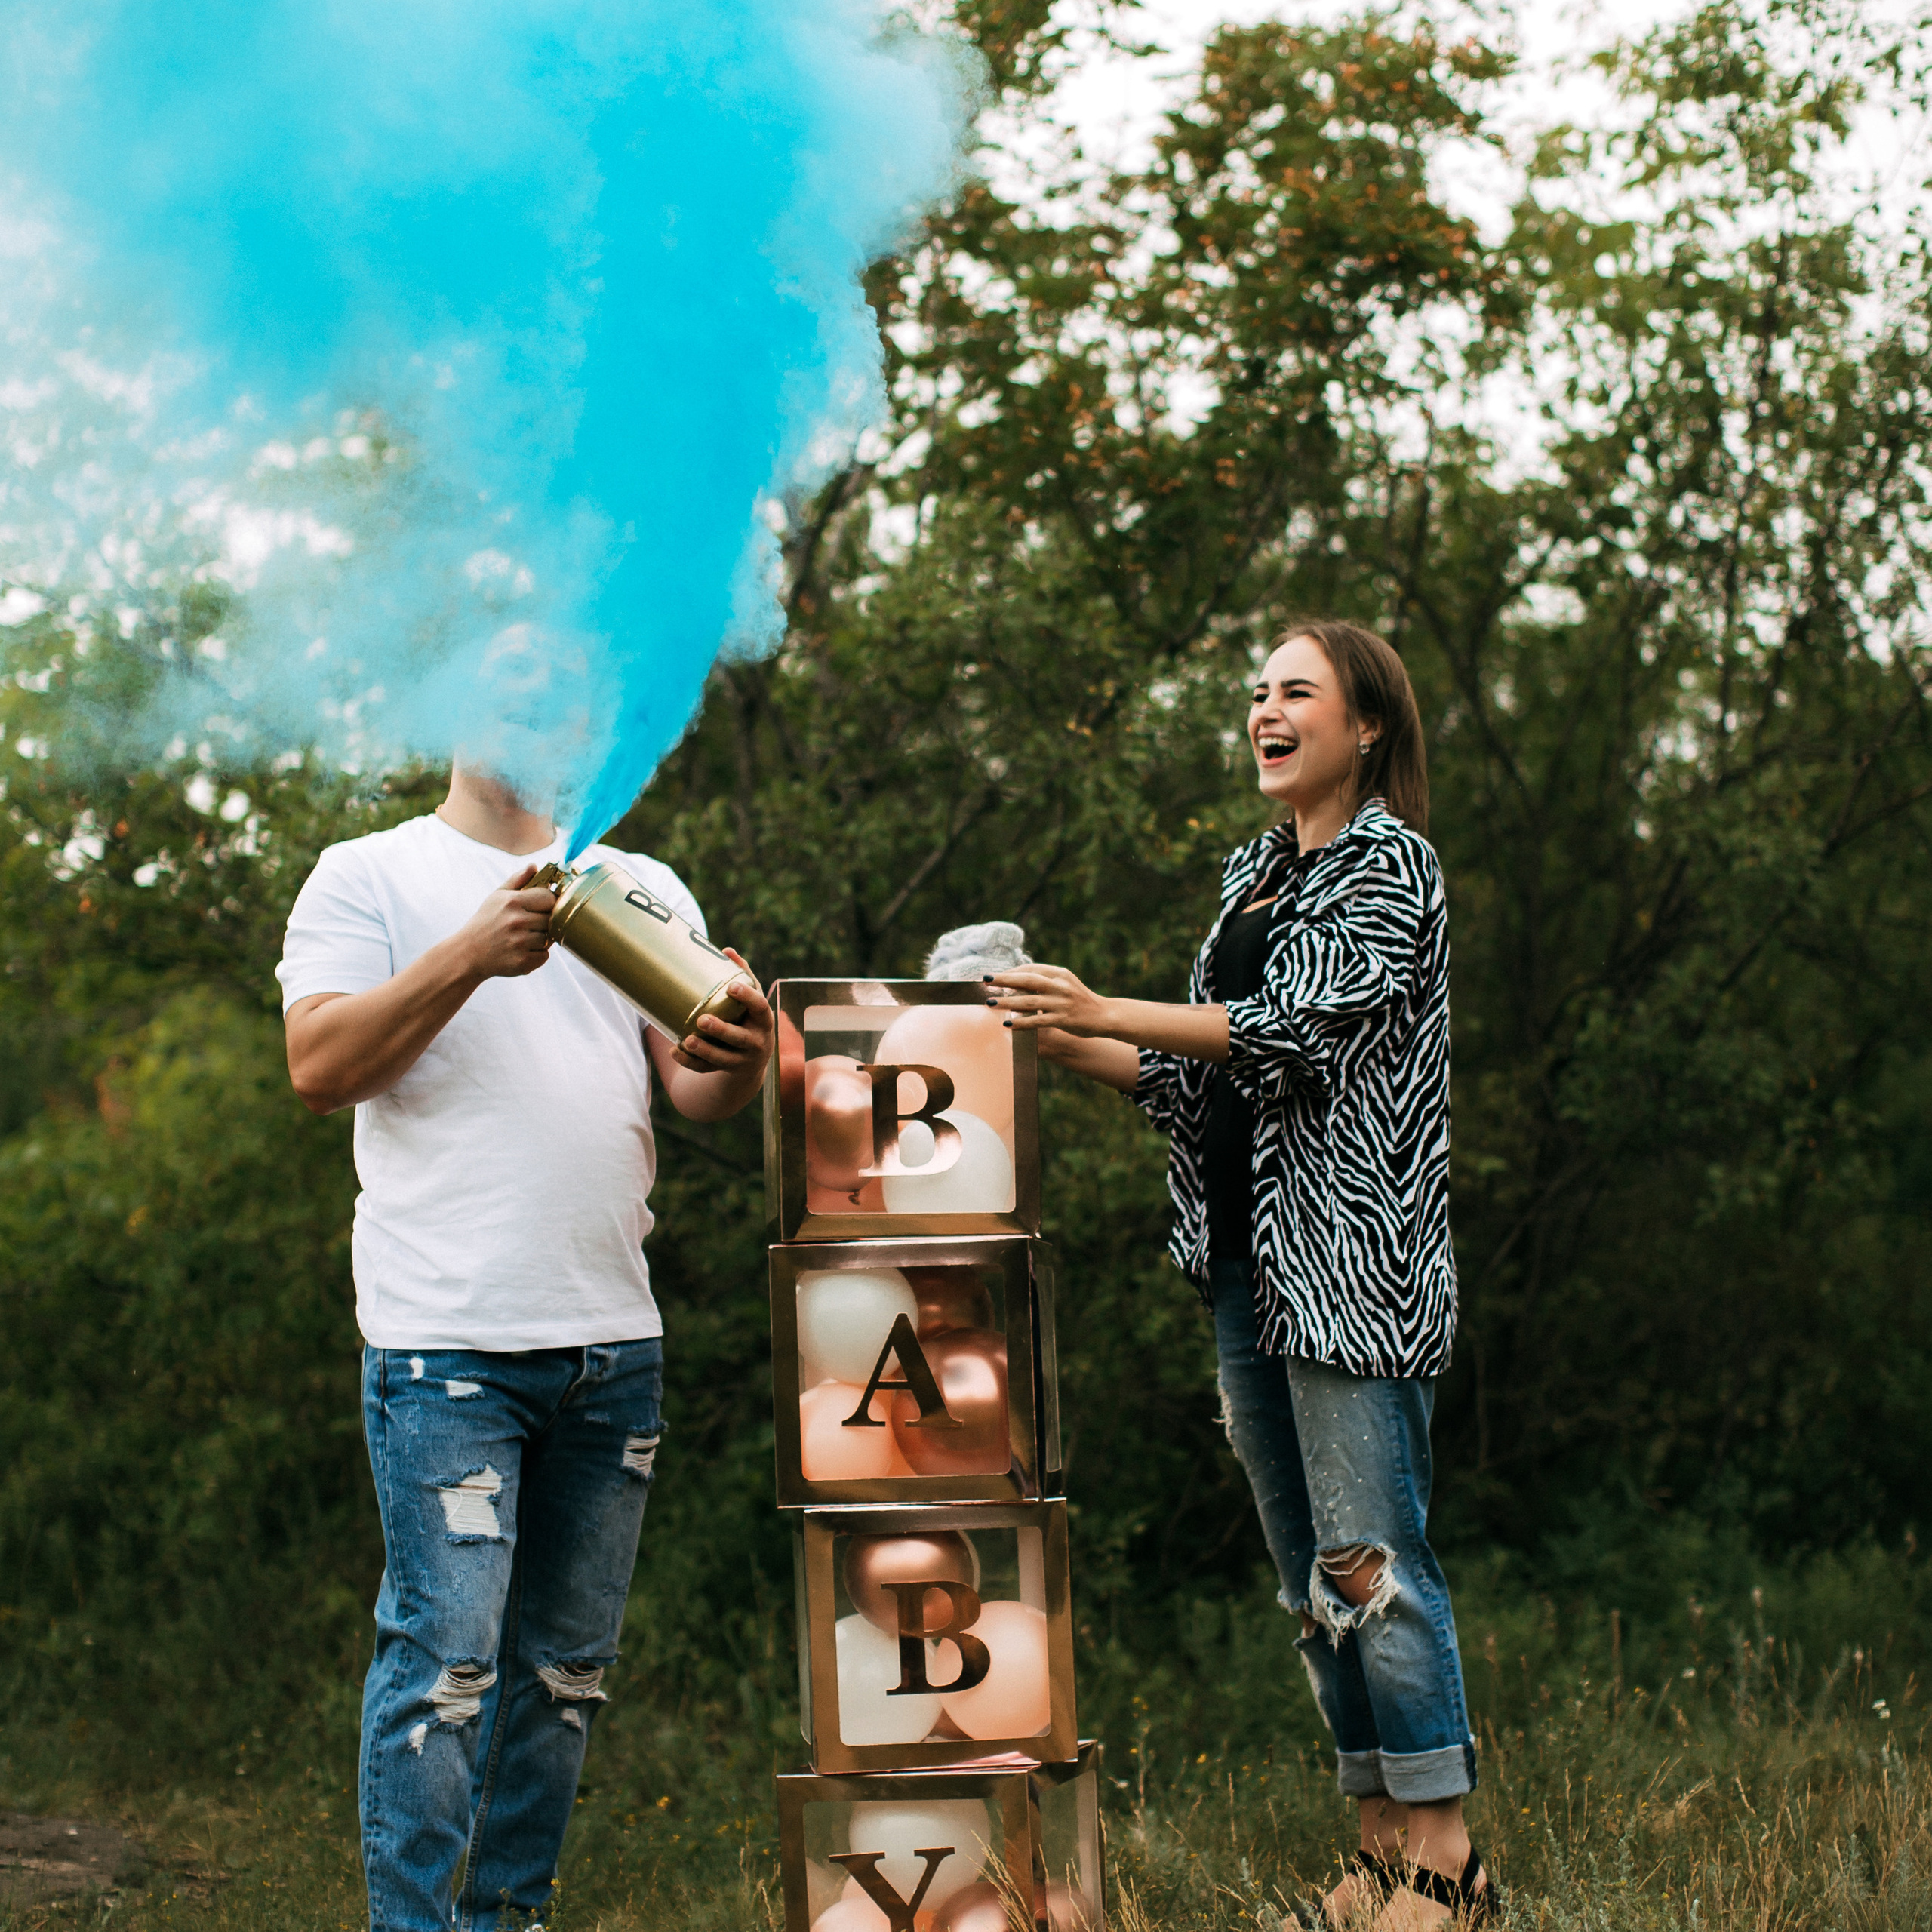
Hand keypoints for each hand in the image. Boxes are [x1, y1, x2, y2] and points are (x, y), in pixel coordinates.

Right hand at [456, 863, 556, 980]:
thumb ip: (517, 880)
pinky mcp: (522, 962)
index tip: (541, 906)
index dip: (548, 901)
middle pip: (552, 918)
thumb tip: (534, 866)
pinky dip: (537, 955)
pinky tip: (521, 950)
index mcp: (512, 902)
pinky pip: (544, 956)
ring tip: (523, 937)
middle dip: (544, 920)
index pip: (549, 897)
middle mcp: (517, 921)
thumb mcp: (496, 897)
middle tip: (530, 924)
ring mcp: (520, 943)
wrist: (467, 953)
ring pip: (549, 938)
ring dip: (541, 938)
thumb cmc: (485, 922)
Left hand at [672, 950, 773, 1073]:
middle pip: (739, 1038)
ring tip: (686, 1040)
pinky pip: (707, 1069)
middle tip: (702, 1019)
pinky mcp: (726, 1070)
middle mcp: (756, 1042)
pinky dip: (689, 1062)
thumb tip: (726, 950)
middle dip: (721, 1030)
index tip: (732, 986)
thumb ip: (743, 976)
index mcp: (763, 1020)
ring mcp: (742, 1059)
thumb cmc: (750, 1018)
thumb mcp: (752, 1001)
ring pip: (722, 1058)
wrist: (754, 1057)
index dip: (748, 997)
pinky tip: (675, 1051)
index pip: (760, 1007)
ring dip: (704, 1050)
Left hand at [984, 965, 1114, 1037]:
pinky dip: (1021, 1022)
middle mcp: (1060, 985)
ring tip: (990, 1003)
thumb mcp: (1065, 983)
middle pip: (1027, 980)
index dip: (1011, 971)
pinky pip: (1037, 1021)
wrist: (1104, 1015)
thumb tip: (1017, 980)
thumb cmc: (1080, 999)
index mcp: (1060, 973)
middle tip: (985, 980)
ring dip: (1007, 1002)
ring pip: (1029, 1001)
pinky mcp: (1062, 1019)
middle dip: (1004, 979)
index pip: (1031, 969)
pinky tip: (1008, 1025)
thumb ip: (1045, 980)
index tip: (995, 975)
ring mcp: (1061, 1002)